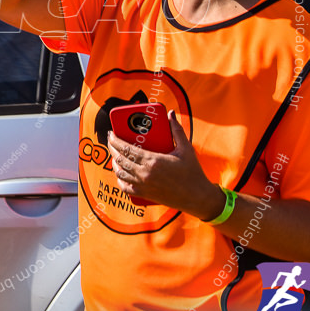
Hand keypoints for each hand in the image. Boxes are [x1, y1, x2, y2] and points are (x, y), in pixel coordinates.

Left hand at [106, 110, 224, 218]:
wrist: (198, 197)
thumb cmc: (193, 172)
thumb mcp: (186, 149)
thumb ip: (177, 130)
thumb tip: (171, 113)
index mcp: (153, 160)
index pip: (126, 149)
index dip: (115, 140)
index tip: (111, 133)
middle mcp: (145, 173)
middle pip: (120, 159)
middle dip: (112, 148)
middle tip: (111, 141)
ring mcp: (143, 185)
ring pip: (120, 173)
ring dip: (114, 163)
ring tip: (115, 155)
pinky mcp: (144, 195)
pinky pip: (125, 188)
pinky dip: (120, 180)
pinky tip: (120, 174)